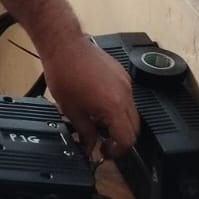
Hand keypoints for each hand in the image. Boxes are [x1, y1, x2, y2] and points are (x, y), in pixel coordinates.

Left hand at [38, 33, 138, 160]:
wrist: (64, 46)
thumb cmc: (64, 75)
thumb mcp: (71, 110)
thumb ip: (85, 132)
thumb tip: (90, 146)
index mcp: (113, 106)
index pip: (127, 138)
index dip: (118, 151)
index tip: (106, 152)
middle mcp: (125, 95)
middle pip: (134, 127)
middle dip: (121, 139)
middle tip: (104, 143)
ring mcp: (126, 83)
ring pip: (132, 112)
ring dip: (120, 123)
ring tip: (99, 123)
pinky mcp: (122, 74)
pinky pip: (127, 97)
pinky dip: (119, 107)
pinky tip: (100, 106)